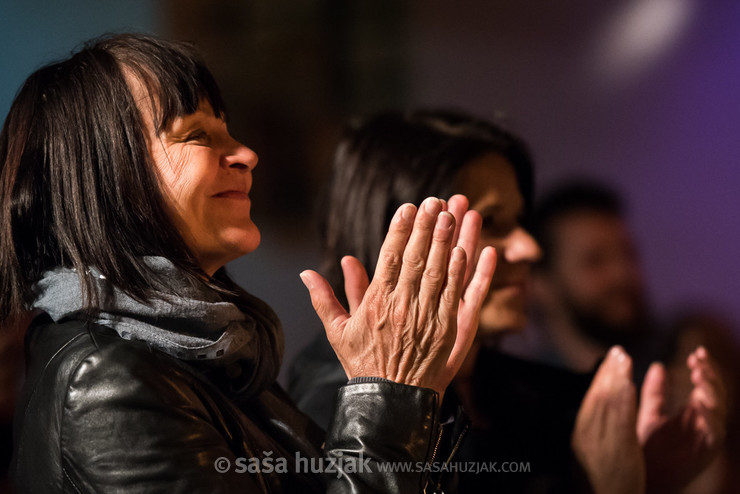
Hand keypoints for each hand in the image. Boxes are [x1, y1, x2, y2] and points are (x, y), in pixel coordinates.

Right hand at [300, 196, 495, 393]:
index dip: (400, 230)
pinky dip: (461, 271)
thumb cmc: (363, 365)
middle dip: (426, 227)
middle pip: (417, 258)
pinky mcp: (447, 330)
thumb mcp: (337, 333)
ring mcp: (427, 318)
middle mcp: (403, 307)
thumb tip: (307, 273)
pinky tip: (466, 250)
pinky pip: (457, 295)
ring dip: (446, 241)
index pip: (390, 258)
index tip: (407, 208)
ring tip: (451, 214)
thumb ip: (324, 299)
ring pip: (439, 271)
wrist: (391, 401)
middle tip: (434, 202)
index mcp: (376, 304)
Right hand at [572, 346, 644, 493]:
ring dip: (615, 377)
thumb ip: (592, 434)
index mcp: (580, 435)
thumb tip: (596, 414)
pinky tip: (629, 383)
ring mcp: (600, 441)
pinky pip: (620, 417)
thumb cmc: (599, 485)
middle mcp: (587, 434)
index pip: (591, 400)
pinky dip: (623, 397)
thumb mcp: (590, 456)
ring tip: (623, 358)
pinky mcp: (616, 449)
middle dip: (608, 372)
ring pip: (607, 402)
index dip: (601, 378)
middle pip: (597, 396)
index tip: (609, 361)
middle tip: (617, 350)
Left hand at [637, 347, 726, 492]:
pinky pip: (715, 433)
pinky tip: (699, 403)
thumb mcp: (649, 414)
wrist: (640, 477)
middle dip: (711, 373)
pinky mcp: (706, 452)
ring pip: (720, 409)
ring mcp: (707, 437)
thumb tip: (658, 365)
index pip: (706, 385)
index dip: (704, 368)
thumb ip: (655, 393)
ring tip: (698, 373)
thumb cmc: (645, 448)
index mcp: (694, 411)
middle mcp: (705, 423)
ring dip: (711, 389)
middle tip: (699, 358)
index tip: (696, 352)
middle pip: (717, 392)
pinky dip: (710, 416)